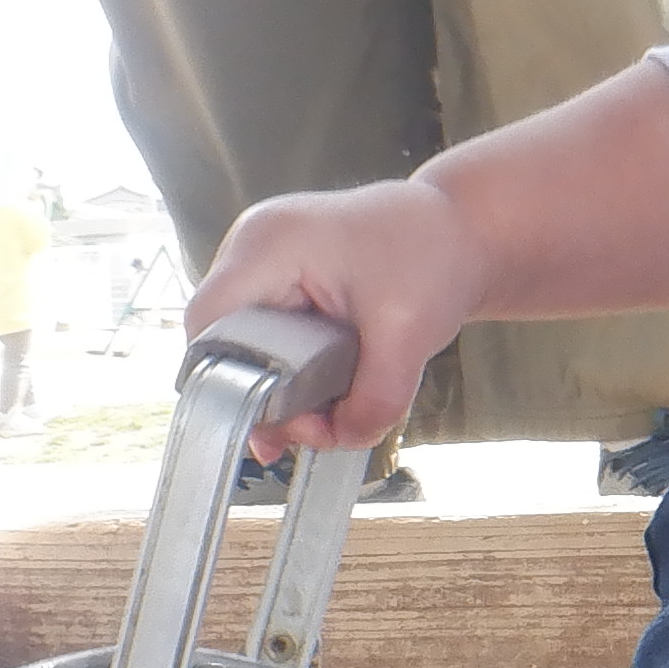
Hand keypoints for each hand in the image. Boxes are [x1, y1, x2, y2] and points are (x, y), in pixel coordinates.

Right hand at [186, 179, 485, 454]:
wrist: (461, 228)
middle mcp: (254, 245)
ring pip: (245, 344)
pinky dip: (292, 371)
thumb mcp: (408, 337)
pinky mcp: (281, 277)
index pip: (208, 324)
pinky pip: (266, 335)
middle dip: (265, 396)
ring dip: (282, 388)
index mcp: (270, 244)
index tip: (273, 424)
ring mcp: (264, 260)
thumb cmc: (434, 256)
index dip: (226, 382)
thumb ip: (372, 400)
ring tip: (328, 416)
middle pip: (224, 341)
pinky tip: (324, 397)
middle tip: (314, 431)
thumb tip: (339, 439)